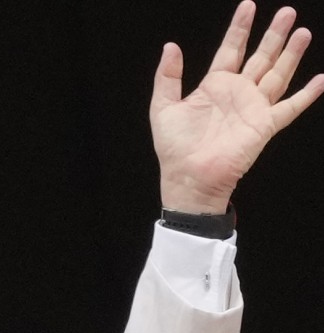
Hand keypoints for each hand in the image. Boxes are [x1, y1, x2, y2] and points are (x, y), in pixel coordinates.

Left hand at [151, 2, 323, 213]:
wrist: (188, 177)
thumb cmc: (175, 148)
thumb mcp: (163, 107)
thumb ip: (167, 77)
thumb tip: (170, 46)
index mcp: (214, 87)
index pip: (231, 50)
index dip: (240, 29)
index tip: (248, 6)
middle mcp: (237, 94)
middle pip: (260, 57)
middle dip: (273, 35)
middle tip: (286, 11)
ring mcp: (253, 108)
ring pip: (277, 74)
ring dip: (290, 54)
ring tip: (301, 32)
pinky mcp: (265, 126)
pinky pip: (290, 107)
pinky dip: (307, 95)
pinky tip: (321, 79)